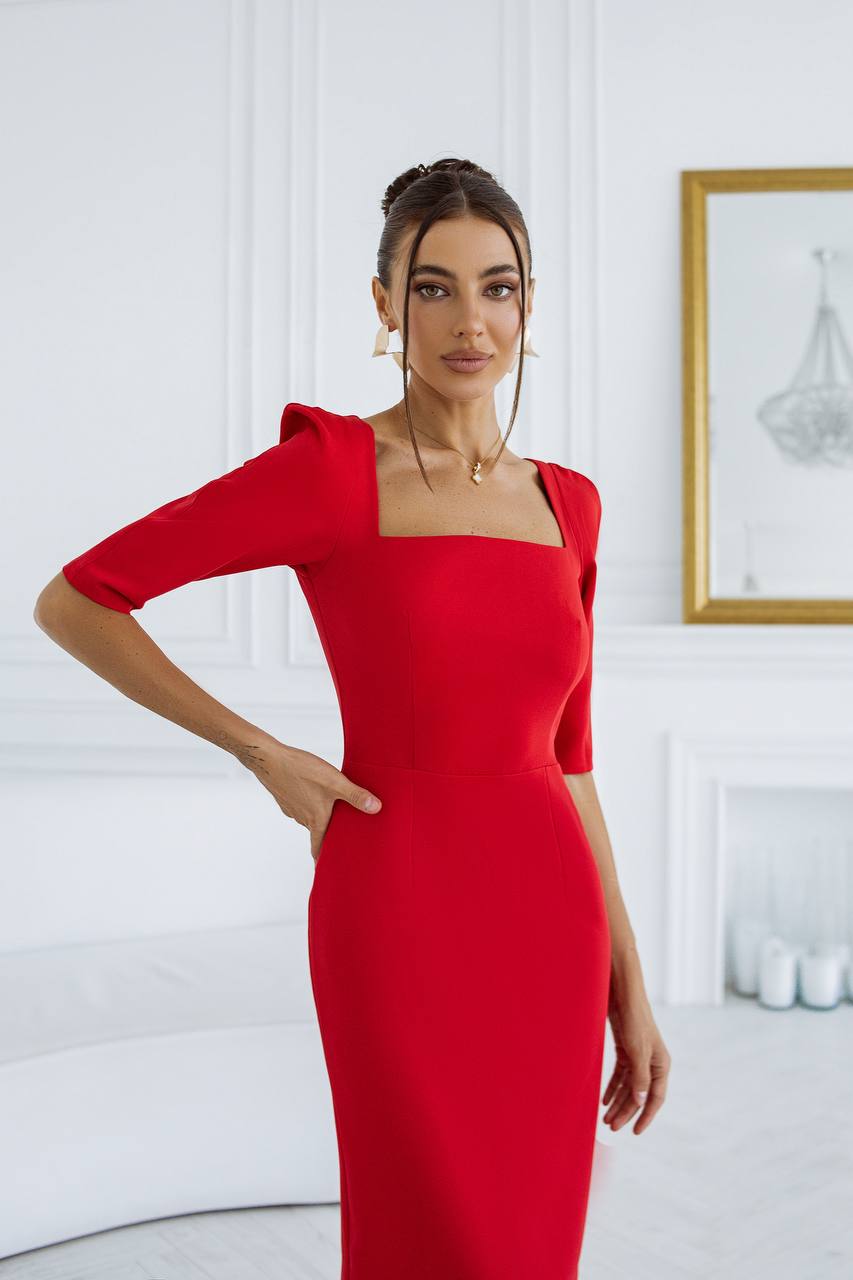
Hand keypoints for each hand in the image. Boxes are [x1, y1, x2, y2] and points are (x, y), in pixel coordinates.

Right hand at [234, 738, 381, 864]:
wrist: (269, 759)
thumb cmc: (301, 770)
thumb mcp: (335, 781)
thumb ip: (356, 795)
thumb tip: (376, 808)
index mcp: (316, 819)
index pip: (319, 847)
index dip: (322, 859)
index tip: (325, 870)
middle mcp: (303, 818)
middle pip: (317, 831)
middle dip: (327, 833)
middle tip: (339, 833)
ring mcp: (291, 808)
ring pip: (308, 816)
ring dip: (318, 815)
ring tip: (330, 807)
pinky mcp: (285, 797)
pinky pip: (300, 805)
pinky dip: (307, 802)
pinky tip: (313, 790)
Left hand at [602, 975, 670, 1134]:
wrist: (622, 993)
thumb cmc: (633, 1019)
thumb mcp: (637, 1051)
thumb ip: (639, 1078)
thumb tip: (641, 1102)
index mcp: (661, 1064)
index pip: (655, 1098)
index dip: (646, 1116)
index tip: (635, 1132)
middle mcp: (651, 1062)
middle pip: (639, 1094)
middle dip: (626, 1111)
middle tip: (611, 1127)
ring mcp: (638, 1056)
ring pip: (628, 1086)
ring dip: (617, 1102)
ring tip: (605, 1117)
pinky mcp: (625, 1049)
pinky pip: (620, 1074)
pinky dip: (612, 1087)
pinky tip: (604, 1099)